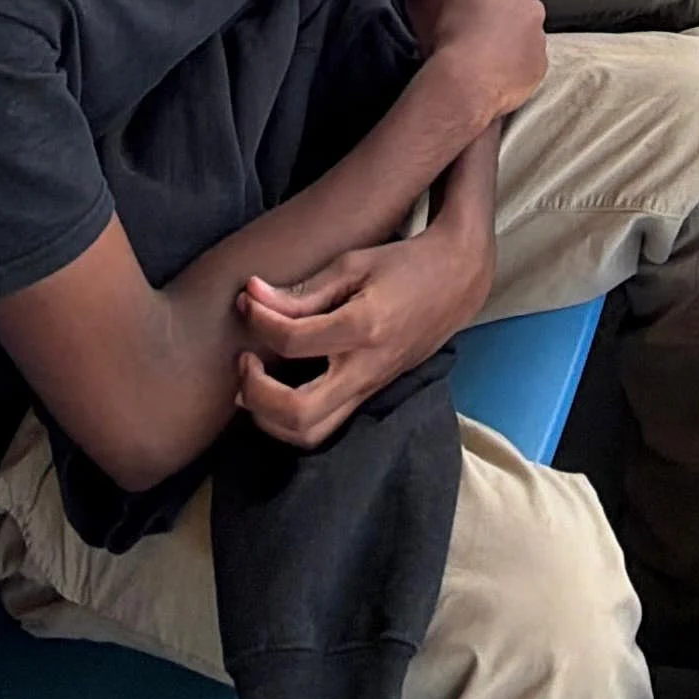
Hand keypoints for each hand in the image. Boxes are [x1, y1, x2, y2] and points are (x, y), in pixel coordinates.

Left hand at [235, 227, 492, 450]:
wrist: (455, 282)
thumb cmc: (402, 265)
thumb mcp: (353, 264)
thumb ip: (303, 290)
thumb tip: (252, 295)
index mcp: (363, 327)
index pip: (293, 339)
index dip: (258, 319)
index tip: (248, 297)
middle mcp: (365, 369)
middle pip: (298, 412)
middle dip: (256, 392)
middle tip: (244, 359)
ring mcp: (369, 389)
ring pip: (310, 434)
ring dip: (268, 417)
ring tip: (253, 381)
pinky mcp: (368, 397)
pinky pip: (324, 427)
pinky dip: (289, 420)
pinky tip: (275, 392)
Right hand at [423, 0, 545, 138]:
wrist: (465, 83)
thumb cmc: (456, 40)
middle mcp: (531, 10)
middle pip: (528, 7)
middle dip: (513, 15)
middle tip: (488, 30)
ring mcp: (539, 39)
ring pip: (531, 34)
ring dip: (518, 40)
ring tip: (491, 54)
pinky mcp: (541, 65)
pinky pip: (533, 60)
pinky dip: (522, 63)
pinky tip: (499, 70)